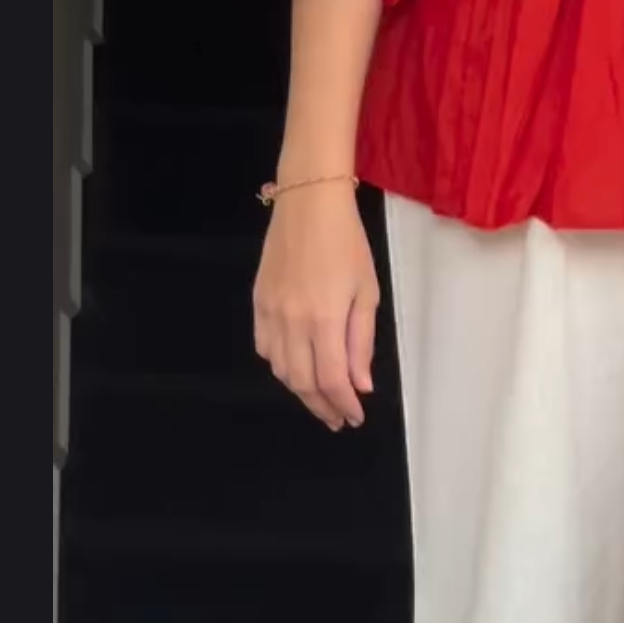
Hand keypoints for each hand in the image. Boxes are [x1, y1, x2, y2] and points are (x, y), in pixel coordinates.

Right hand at [252, 181, 378, 430]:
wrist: (308, 204)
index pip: (330, 380)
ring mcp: (269, 312)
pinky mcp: (257, 302)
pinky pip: (264, 347)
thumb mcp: (366, 292)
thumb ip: (361, 342)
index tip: (355, 417)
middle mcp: (291, 322)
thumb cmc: (347, 244)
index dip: (343, 404)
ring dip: (301, 390)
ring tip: (320, 399)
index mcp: (323, 320)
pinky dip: (280, 366)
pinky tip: (296, 368)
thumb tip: (360, 385)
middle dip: (322, 406)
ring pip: (280, 369)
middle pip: (302, 382)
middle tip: (338, 418)